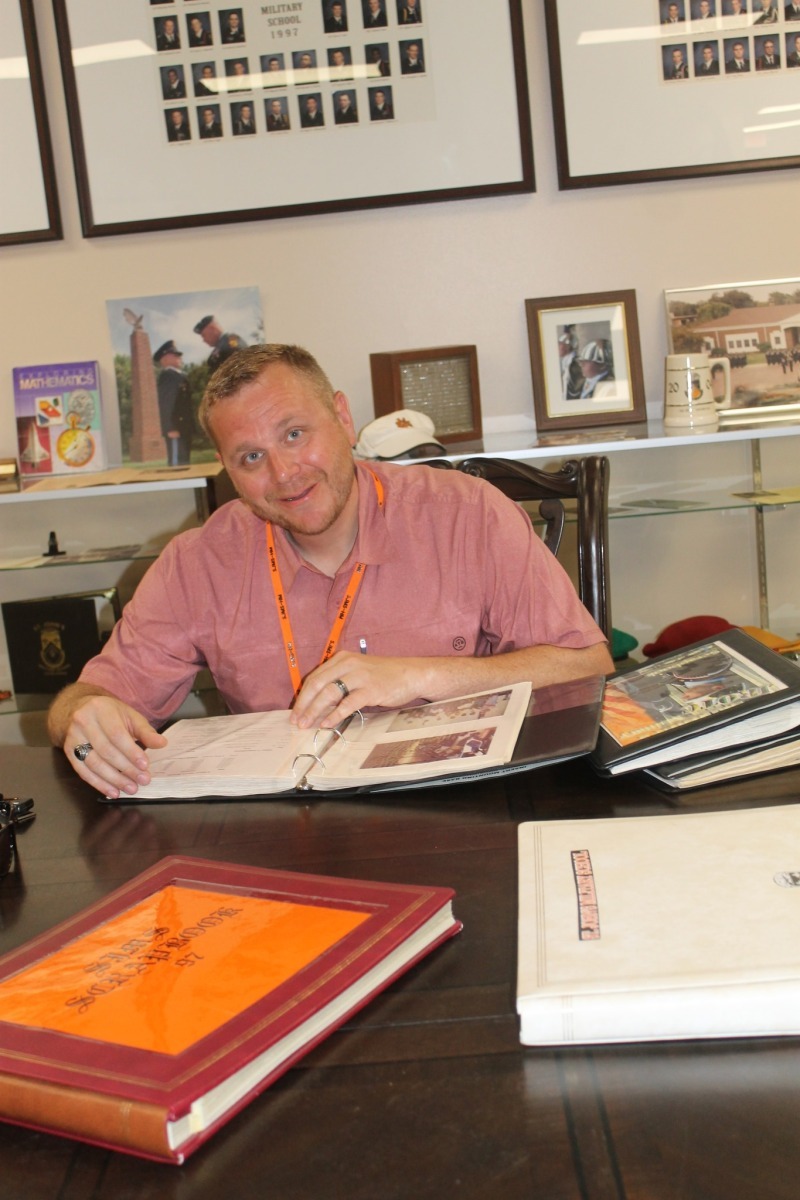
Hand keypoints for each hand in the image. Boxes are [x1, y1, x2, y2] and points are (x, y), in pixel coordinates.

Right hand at [62, 694, 166, 798]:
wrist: (83, 709)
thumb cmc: (111, 714)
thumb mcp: (130, 716)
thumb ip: (146, 731)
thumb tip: (162, 743)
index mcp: (101, 709)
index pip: (117, 735)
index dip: (131, 752)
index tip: (145, 766)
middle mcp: (83, 722)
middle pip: (106, 751)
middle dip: (125, 769)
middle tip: (142, 780)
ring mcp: (73, 737)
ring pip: (93, 763)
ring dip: (113, 780)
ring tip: (130, 788)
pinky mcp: (68, 751)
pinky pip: (82, 771)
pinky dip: (98, 784)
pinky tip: (113, 791)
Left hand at [291, 651, 427, 729]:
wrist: (411, 674)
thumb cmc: (383, 676)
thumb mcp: (357, 673)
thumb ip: (338, 683)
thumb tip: (316, 706)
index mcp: (342, 658)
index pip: (315, 677)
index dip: (302, 696)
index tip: (296, 712)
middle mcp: (348, 664)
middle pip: (318, 684)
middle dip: (304, 704)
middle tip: (297, 721)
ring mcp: (360, 676)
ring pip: (329, 693)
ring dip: (315, 711)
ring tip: (307, 725)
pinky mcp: (371, 689)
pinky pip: (348, 703)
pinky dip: (335, 715)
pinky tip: (327, 724)